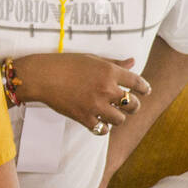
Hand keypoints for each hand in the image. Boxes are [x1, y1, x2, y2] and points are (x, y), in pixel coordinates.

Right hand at [14, 53, 150, 132]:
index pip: (137, 82)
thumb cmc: (65, 64)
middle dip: (133, 105)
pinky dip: (103, 127)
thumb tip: (133, 62)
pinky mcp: (84, 117)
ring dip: (118, 117)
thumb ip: (114, 63)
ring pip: (120, 119)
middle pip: (133, 104)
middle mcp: (106, 89)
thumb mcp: (92, 58)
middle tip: (129, 105)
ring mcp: (96, 105)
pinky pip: (103, 129)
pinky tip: (99, 121)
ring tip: (112, 113)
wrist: (42, 76)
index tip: (145, 91)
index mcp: (109, 71)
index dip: (145, 88)